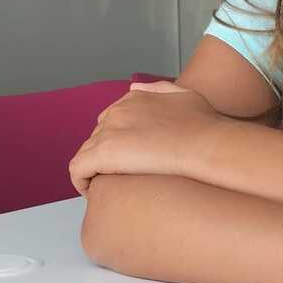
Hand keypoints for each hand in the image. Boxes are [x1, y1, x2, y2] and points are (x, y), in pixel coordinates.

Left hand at [68, 81, 221, 197]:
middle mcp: (117, 111)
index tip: (128, 158)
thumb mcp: (184, 94)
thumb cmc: (203, 124)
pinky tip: (95, 193)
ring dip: (94, 170)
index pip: (112, 120)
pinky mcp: (104, 153)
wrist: (205, 143)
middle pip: (98, 137)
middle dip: (105, 156)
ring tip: (108, 188)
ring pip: (87, 153)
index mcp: (134, 98)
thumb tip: (134, 88)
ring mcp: (109, 131)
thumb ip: (159, 88)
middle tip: (120, 176)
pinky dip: (82, 182)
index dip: (117, 141)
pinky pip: (78, 170)